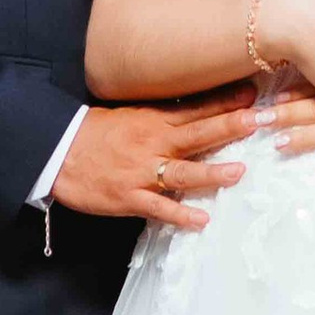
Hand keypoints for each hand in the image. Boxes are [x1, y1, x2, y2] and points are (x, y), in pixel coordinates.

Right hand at [53, 96, 256, 233]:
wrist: (56, 152)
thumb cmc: (95, 133)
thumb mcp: (132, 116)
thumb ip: (165, 115)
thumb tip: (201, 111)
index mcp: (154, 120)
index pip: (195, 108)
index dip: (225, 101)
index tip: (254, 93)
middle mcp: (153, 143)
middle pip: (197, 133)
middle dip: (230, 127)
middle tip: (259, 120)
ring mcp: (142, 171)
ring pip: (181, 171)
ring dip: (211, 172)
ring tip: (239, 172)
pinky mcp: (128, 196)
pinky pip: (158, 206)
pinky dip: (179, 214)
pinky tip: (201, 220)